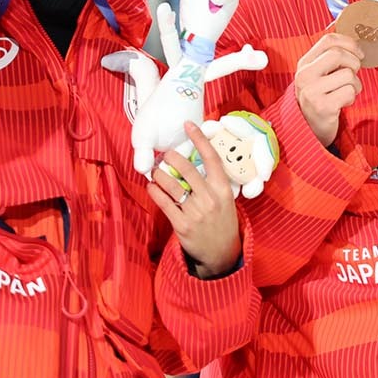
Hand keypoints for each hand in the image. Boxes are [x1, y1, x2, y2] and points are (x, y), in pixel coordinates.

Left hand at [150, 121, 242, 277]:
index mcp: (223, 189)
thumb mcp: (226, 199)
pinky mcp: (182, 225)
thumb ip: (212, 182)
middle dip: (171, 156)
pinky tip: (152, 187)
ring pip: (171, 184)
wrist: (222, 253)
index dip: (199, 138)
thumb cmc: (222, 221)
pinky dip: (154, 192)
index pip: (211, 157)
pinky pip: (164, 202)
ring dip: (159, 174)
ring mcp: (196, 212)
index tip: (189, 125)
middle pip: (186, 168)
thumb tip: (193, 161)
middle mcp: (210, 198)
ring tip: (155, 171)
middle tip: (164, 153)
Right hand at [295, 32, 363, 146]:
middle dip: (354, 63)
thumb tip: (355, 43)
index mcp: (304, 63)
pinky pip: (350, 92)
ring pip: (348, 75)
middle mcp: (305, 75)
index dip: (349, 43)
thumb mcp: (318, 75)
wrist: (309, 128)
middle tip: (353, 75)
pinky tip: (343, 103)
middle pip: (339, 54)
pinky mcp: (323, 107)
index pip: (328, 40)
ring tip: (346, 92)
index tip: (359, 53)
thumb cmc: (319, 98)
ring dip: (355, 84)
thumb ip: (330, 58)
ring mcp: (312, 91)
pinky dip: (352, 98)